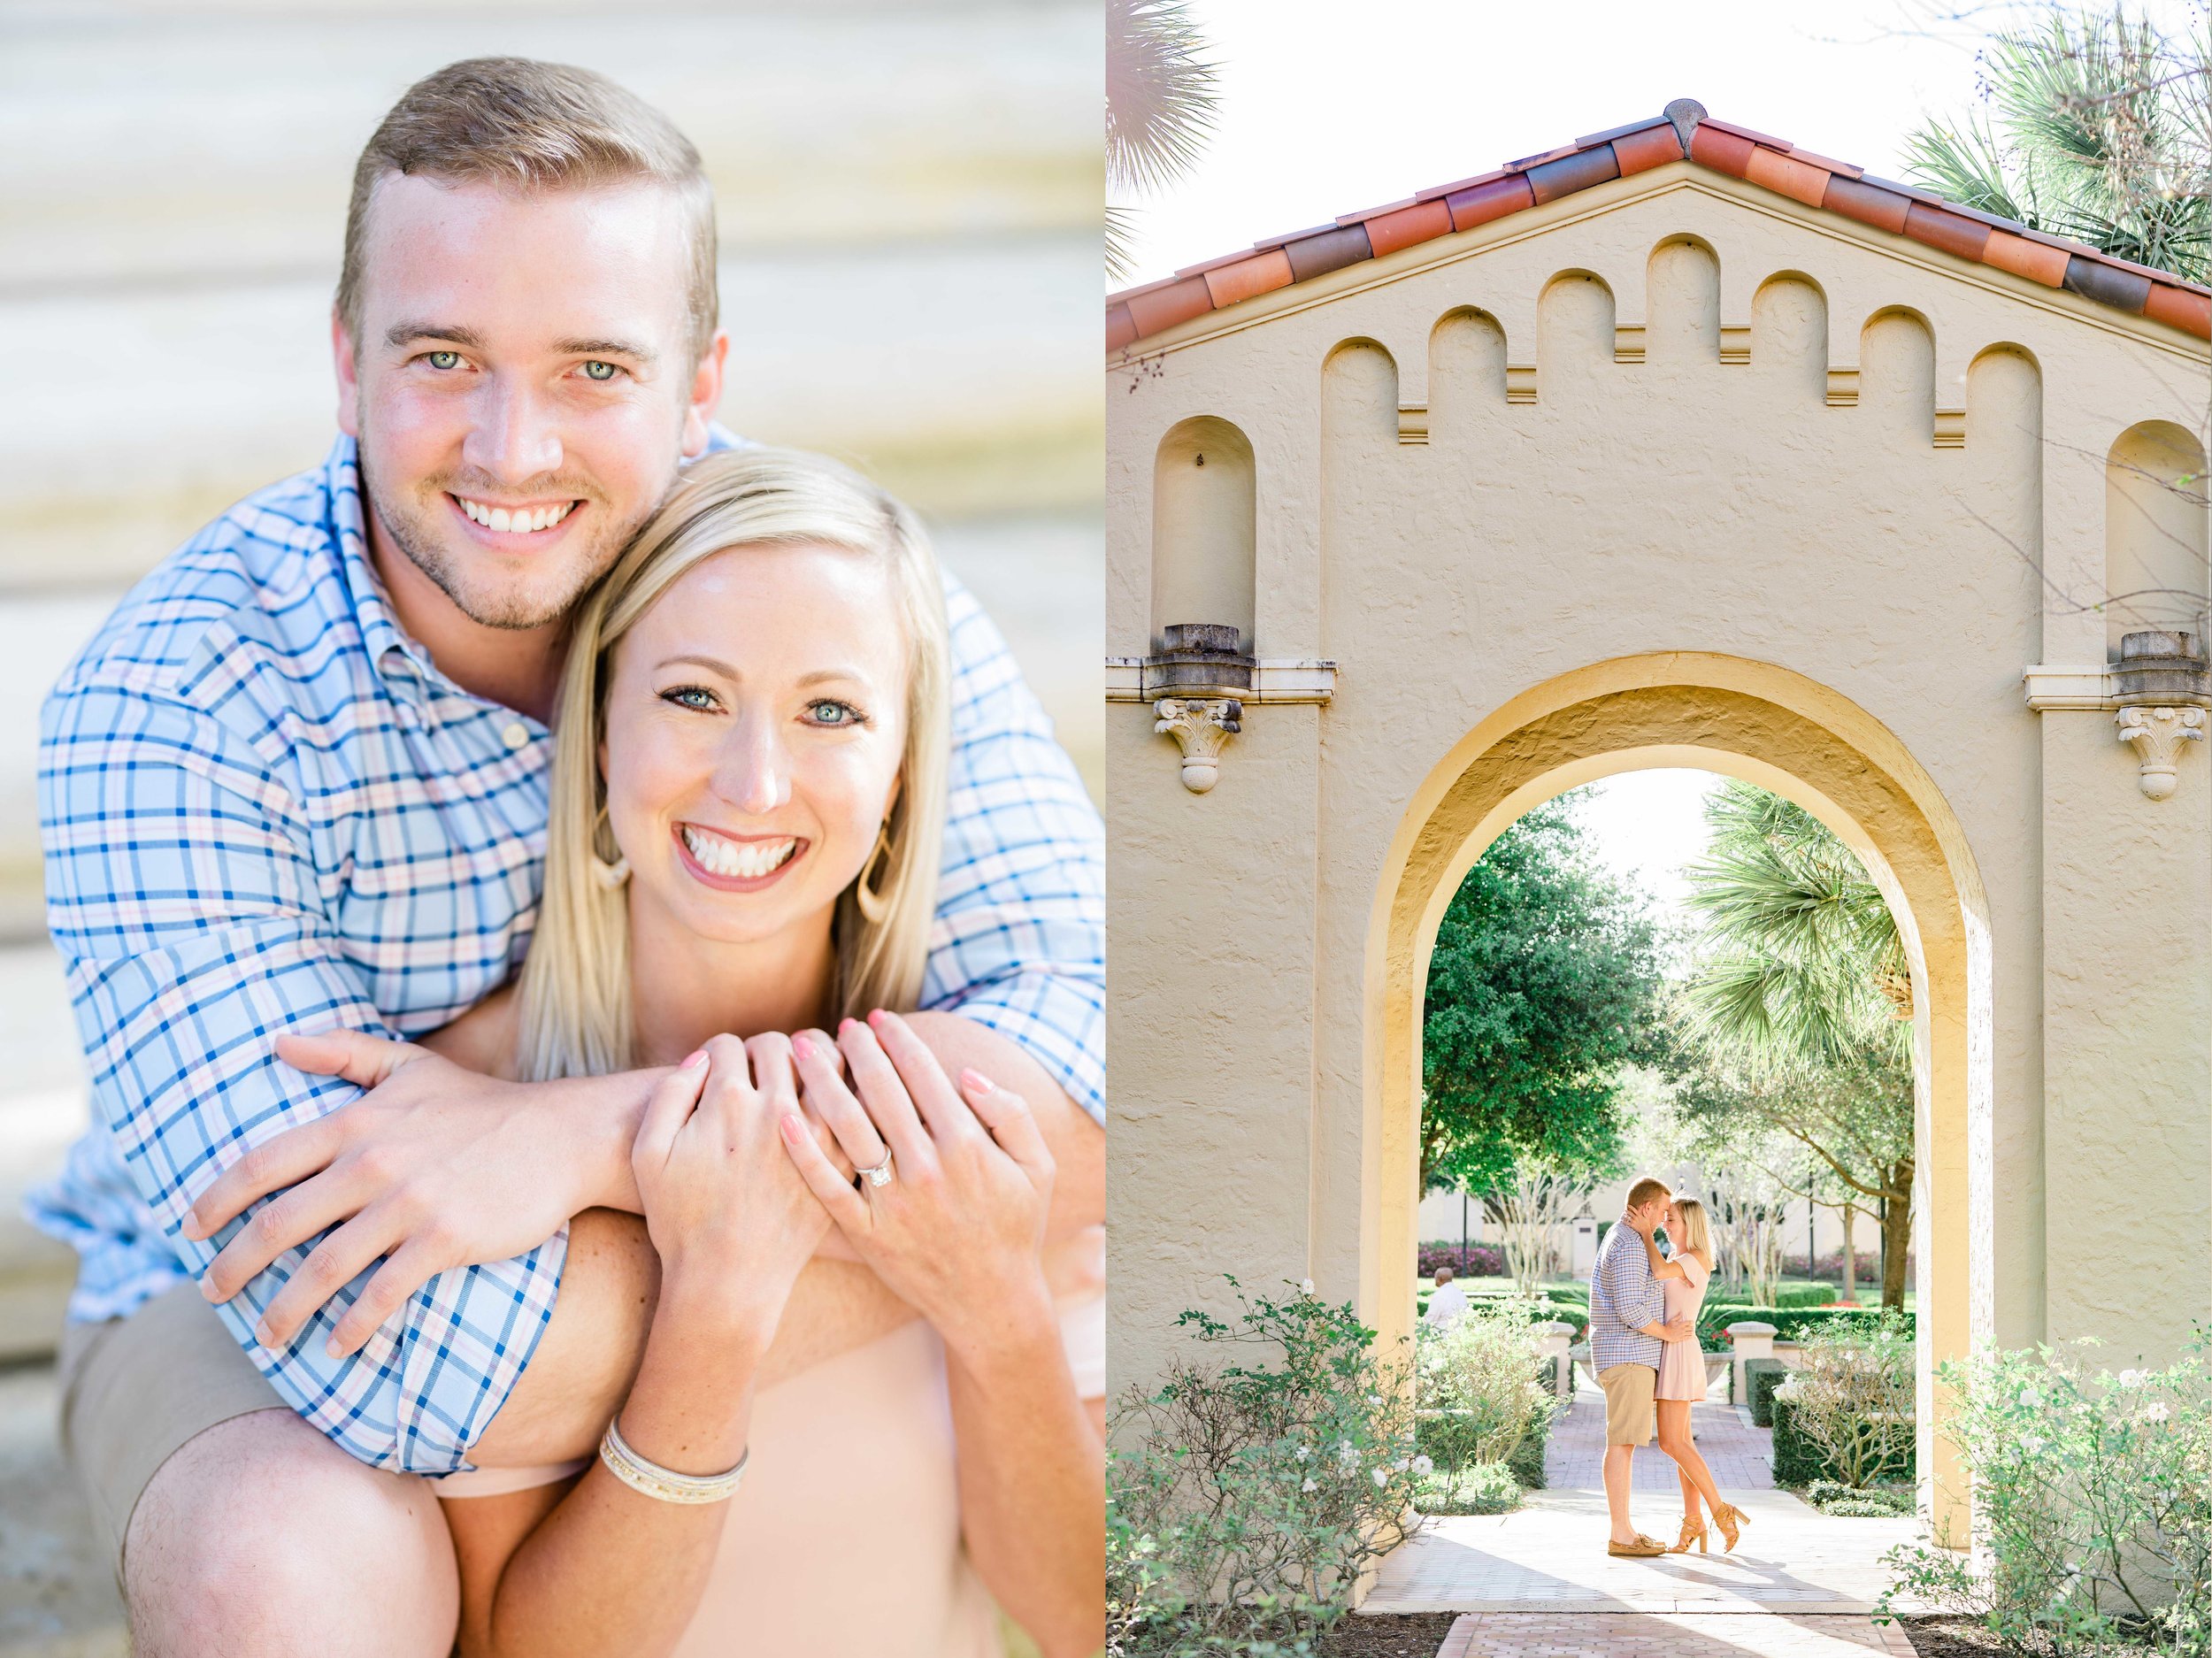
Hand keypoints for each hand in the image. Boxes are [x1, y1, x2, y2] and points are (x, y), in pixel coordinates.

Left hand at [185, 1030, 607, 1354]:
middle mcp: (373, 1161)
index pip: (262, 1164)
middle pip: (277, 1225)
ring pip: (322, 1268)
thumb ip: (344, 1051)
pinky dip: (352, 1325)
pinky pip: (383, 1293)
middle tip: (212, 1293)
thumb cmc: (484, 1105)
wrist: (562, 1135)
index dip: (215, 1200)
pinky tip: (337, 1346)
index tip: (189, 1231)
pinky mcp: (447, 1239)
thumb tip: (278, 1043)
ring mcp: (410, 1202)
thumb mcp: (412, 1064)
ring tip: (267, 1335)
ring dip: (284, 1310)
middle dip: (233, 1267)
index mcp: (357, 1121)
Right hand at [635, 1033, 846, 1322]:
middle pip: (777, 1045)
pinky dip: (846, 1090)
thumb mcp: (649, 1155)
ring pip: (825, 1063)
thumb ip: (671, 1093)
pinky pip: (855, 1104)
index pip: (728, 1045)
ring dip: (811, 1057)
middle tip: (758, 1066)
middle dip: (762, 1050)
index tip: (719, 1067)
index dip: (718, 1052)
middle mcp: (774, 1110)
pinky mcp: (842, 1159)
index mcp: (726, 1103)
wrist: (728, 1282)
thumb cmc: (681, 1221)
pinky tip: (833, 1097)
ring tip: (800, 1070)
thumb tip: (704, 1057)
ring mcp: (814, 1134)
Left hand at [782, 1010, 1053, 1358]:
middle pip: (882, 1091)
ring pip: (849, 1129)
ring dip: (823, 1083)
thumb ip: (1011, 1114)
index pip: (923, 1074)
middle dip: (857, 1049)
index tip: (879, 1017)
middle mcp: (927, 1170)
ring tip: (803, 1051)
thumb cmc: (1016, 1226)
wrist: (991, 1301)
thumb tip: (965, 1074)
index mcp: (968, 1146)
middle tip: (837, 1026)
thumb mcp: (1039, 1167)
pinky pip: (828, 1188)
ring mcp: (894, 1204)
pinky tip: (784, 1118)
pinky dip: (803, 1153)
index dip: (898, 1038)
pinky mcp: (868, 1234)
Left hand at [1622, 1209, 1651, 1236]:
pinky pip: (1626, 1222)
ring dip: (1625, 1216)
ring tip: (1623, 1215)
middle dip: (1626, 1211)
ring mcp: (1633, 1221)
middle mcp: (1636, 1218)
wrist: (1645, 1231)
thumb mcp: (1647, 1217)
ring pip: (1627, 1217)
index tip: (1628, 1205)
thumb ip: (1645, 1212)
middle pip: (1629, 1213)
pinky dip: (1624, 1221)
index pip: (1634, 1209)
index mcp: (1639, 1215)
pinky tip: (1622, 1220)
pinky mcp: (1632, 1225)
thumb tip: (1644, 1208)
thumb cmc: (1647, 1224)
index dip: (1630, 1207)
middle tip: (1625, 1211)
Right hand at [1662, 1317, 1695, 1342]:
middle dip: (1692, 1327)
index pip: (1689, 1323)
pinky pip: (1688, 1337)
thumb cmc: (1668, 1326)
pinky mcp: (1681, 1338)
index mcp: (1681, 1324)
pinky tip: (1691, 1336)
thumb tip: (1681, 1312)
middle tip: (1691, 1327)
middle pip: (1691, 1328)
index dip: (1692, 1322)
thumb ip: (1677, 1317)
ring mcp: (1682, 1334)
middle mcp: (1682, 1329)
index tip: (1692, 1322)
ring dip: (1691, 1332)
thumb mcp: (1672, 1320)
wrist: (1665, 1334)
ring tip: (1691, 1331)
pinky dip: (1690, 1336)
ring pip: (1691, 1333)